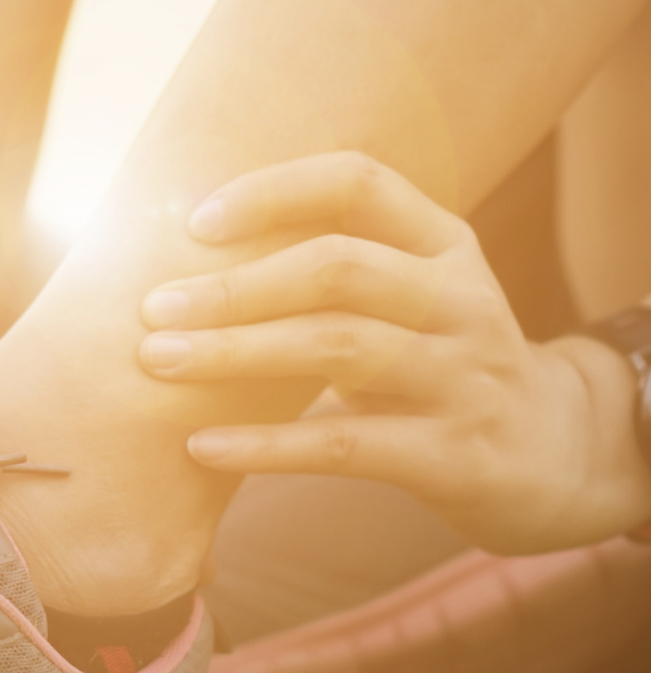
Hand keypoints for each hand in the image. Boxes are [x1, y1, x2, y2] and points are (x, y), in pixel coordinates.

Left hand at [137, 151, 616, 553]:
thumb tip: (187, 268)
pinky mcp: (452, 455)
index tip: (195, 222)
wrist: (550, 457)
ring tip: (159, 362)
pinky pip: (343, 446)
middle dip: (233, 287)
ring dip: (236, 353)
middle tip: (152, 308)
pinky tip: (200, 446)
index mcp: (444, 244)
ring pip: (339, 347)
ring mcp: (463, 376)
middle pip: (336, 267)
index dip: (272, 192)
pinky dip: (264, 445)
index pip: (358, 184)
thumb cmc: (438, 367)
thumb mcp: (410, 302)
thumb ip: (332, 277)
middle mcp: (461, 299)